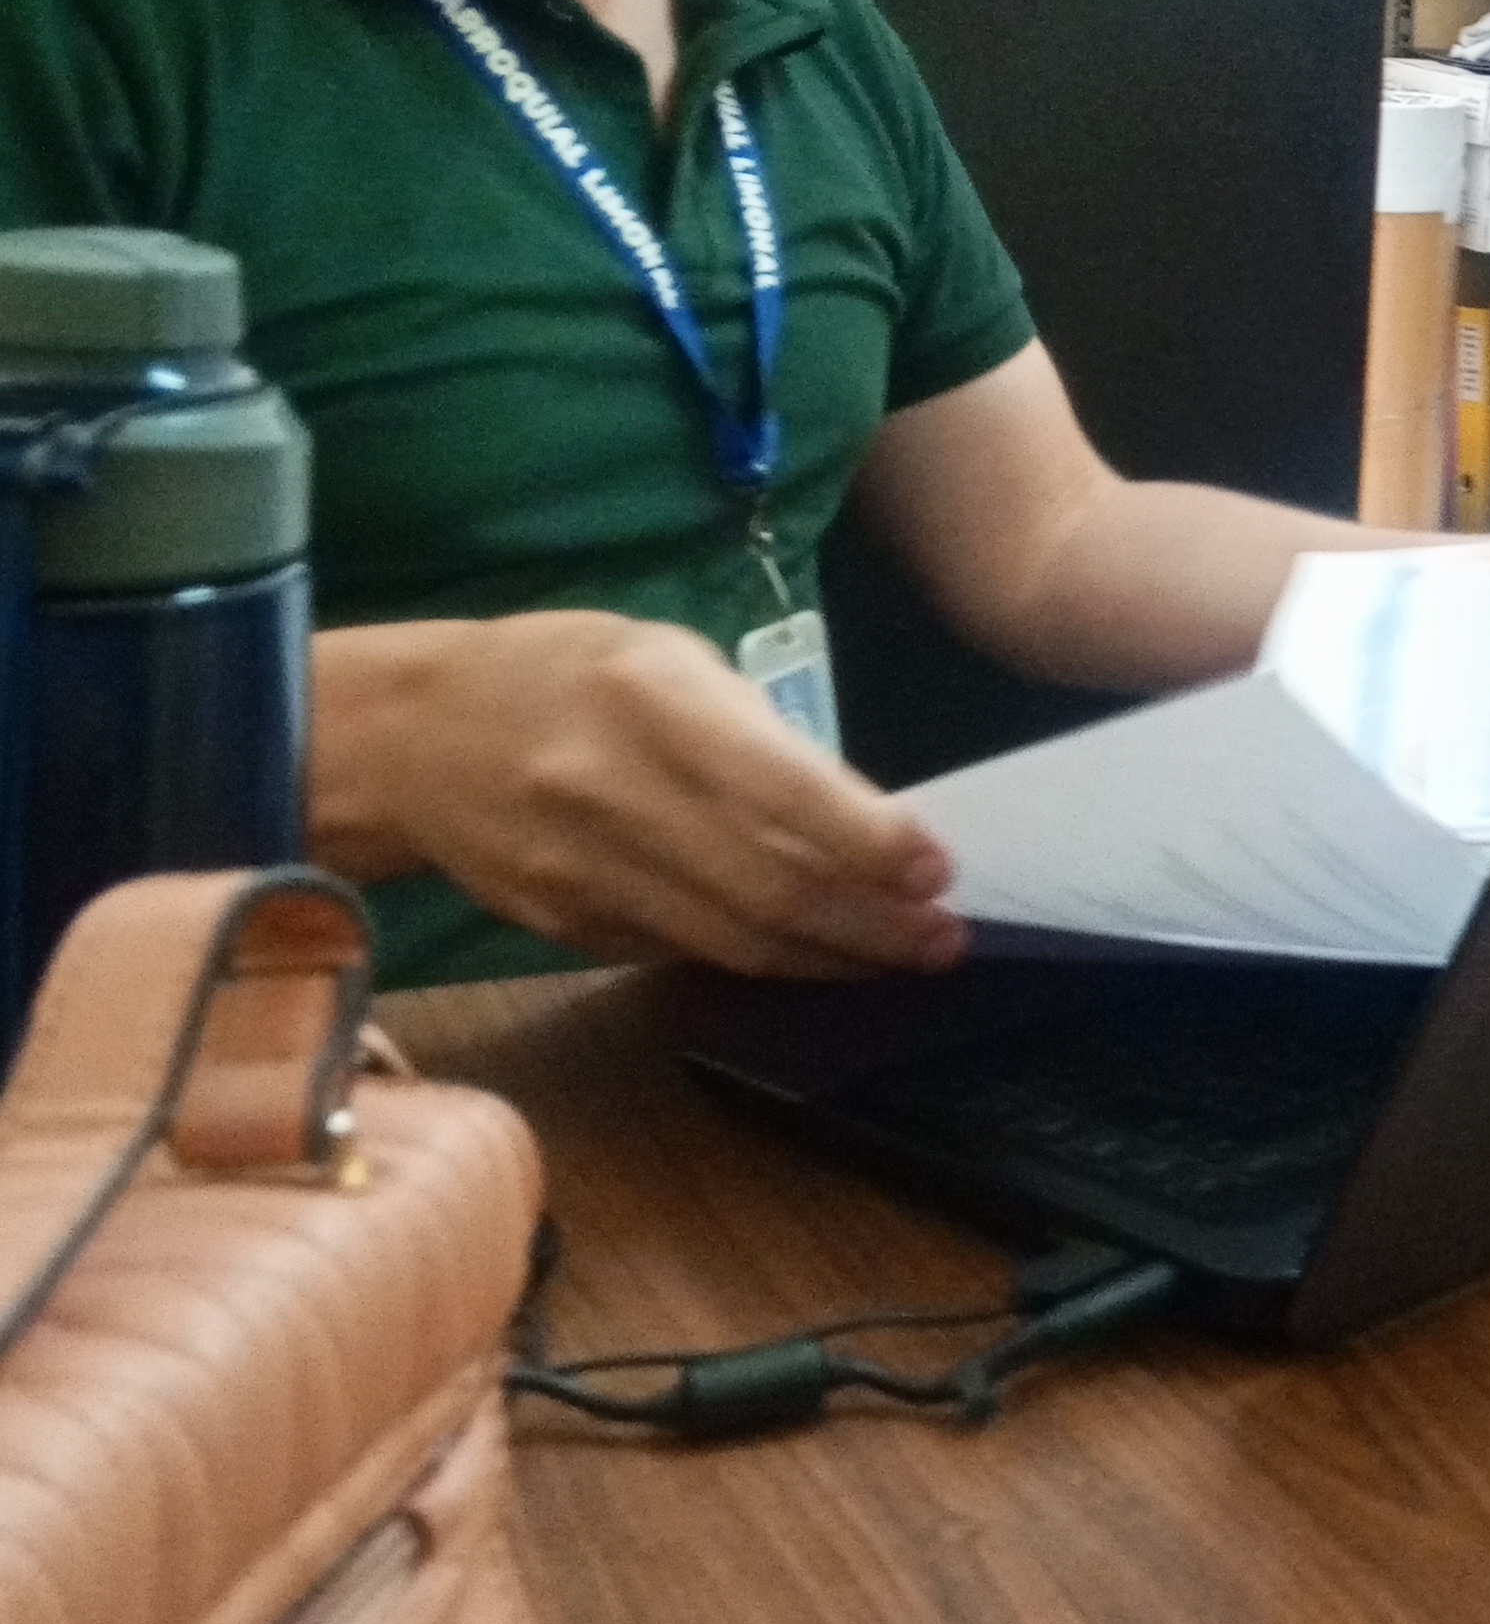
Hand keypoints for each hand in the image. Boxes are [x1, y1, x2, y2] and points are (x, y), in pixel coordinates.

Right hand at [315, 613, 968, 977]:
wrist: (411, 735)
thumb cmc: (568, 677)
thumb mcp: (672, 665)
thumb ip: (763, 742)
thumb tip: (864, 825)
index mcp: (650, 706)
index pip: (781, 795)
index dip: (870, 844)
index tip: (937, 869)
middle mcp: (613, 794)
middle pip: (767, 888)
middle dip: (873, 923)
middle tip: (943, 937)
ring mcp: (583, 872)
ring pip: (733, 941)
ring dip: (832, 958)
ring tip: (903, 956)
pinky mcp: (566, 926)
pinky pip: (685, 953)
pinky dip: (761, 959)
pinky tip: (815, 954)